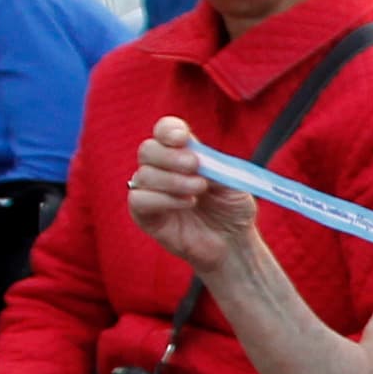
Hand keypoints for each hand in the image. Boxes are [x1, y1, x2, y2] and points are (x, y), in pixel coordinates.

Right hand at [128, 117, 260, 274]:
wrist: (233, 243)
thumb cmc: (232, 209)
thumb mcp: (232, 182)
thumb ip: (213, 166)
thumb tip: (195, 156)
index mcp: (182, 153)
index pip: (165, 131)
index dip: (168, 130)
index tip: (182, 137)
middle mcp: (162, 169)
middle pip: (148, 149)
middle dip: (170, 156)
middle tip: (194, 166)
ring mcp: (151, 191)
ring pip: (143, 175)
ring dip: (173, 180)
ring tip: (199, 190)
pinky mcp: (144, 215)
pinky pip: (139, 199)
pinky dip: (162, 199)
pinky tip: (187, 203)